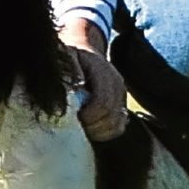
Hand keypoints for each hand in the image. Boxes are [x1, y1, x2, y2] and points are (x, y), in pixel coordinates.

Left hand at [60, 23, 127, 141]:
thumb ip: (70, 67)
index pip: (103, 102)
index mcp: (103, 71)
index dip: (89, 115)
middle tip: (74, 124)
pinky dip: (105, 133)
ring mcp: (121, 96)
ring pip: (116, 124)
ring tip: (81, 126)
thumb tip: (77, 84)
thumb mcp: (67, 55)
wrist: (85, 55)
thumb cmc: (71, 58)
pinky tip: (90, 128)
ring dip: (97, 131)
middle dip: (91, 125)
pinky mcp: (121, 106)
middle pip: (110, 116)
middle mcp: (116, 84)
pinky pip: (119, 127)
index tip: (75, 117)